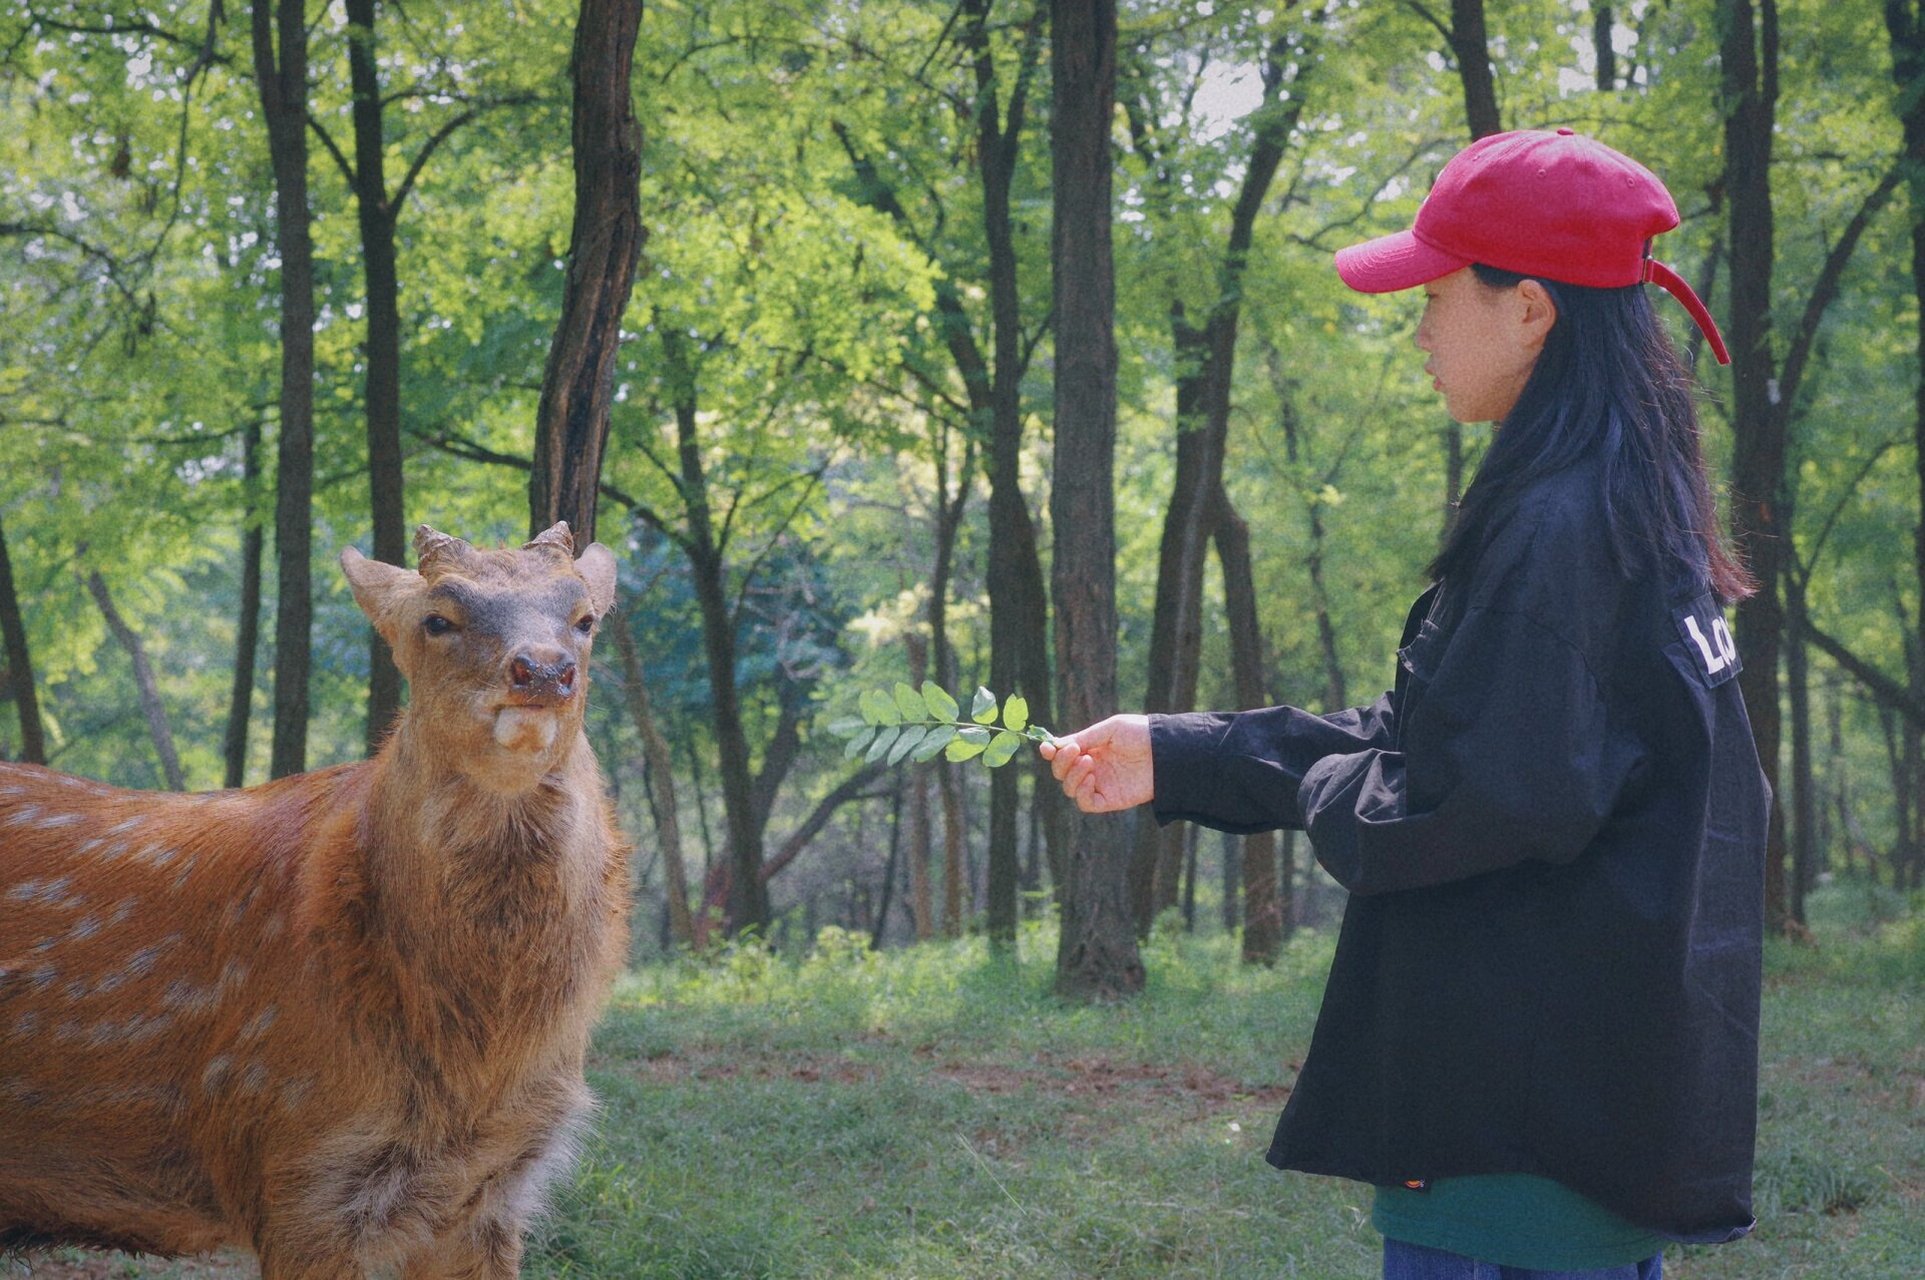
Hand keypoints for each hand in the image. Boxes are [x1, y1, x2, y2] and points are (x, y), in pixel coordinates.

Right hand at [1038, 714, 1153, 813]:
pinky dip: (1082, 792)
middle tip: (1075, 751)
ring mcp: (1100, 784)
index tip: (1046, 748)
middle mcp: (1092, 768)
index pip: (1063, 755)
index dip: (1051, 752)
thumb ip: (1085, 738)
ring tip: (1088, 762)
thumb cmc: (1140, 734)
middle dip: (1061, 762)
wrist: (1165, 751)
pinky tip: (1092, 778)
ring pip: (1069, 789)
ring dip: (1072, 775)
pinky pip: (1086, 803)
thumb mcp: (1110, 729)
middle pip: (1061, 773)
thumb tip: (1057, 745)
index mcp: (1091, 749)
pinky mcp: (1110, 800)